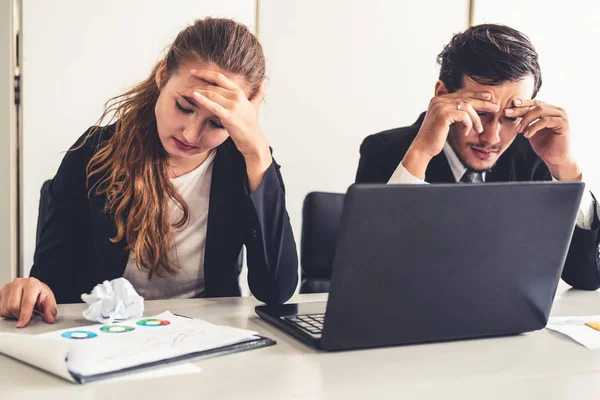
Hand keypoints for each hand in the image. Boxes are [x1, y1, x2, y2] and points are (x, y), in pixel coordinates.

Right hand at [0, 277, 56, 327]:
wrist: (32, 287)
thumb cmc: (39, 293)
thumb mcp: (49, 300)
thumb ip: (50, 310)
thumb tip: (50, 319)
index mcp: (31, 284)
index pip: (26, 302)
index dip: (25, 315)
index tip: (22, 324)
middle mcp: (18, 283)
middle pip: (13, 307)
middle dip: (20, 315)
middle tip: (27, 316)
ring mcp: (7, 287)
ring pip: (4, 309)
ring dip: (13, 315)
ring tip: (21, 311)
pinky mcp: (0, 292)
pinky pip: (0, 309)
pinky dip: (7, 313)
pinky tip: (15, 310)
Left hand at [178, 69, 271, 190]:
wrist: (254, 141)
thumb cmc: (251, 125)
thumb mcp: (255, 106)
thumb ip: (258, 93)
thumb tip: (263, 81)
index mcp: (239, 92)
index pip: (220, 77)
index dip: (205, 73)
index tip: (193, 72)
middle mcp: (236, 96)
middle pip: (212, 86)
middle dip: (195, 85)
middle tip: (182, 86)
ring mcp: (233, 106)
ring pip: (210, 94)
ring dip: (193, 92)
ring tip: (181, 92)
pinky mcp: (229, 116)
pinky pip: (213, 106)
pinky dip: (202, 99)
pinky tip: (193, 96)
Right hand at [403, 91, 498, 178]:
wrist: (423, 148)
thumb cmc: (435, 137)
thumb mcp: (445, 121)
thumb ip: (454, 112)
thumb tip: (471, 108)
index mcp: (438, 99)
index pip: (461, 94)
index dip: (476, 95)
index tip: (489, 97)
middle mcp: (438, 100)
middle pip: (466, 98)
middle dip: (483, 103)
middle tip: (495, 107)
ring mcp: (440, 106)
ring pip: (467, 107)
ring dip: (476, 119)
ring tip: (479, 129)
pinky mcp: (443, 115)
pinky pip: (464, 116)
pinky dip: (468, 124)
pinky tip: (466, 132)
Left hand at [506, 99, 580, 180]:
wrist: (555, 159)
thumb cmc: (543, 145)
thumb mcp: (531, 130)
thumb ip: (525, 121)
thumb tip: (510, 112)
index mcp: (550, 110)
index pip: (534, 103)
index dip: (522, 103)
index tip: (510, 105)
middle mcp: (557, 110)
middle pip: (536, 105)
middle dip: (520, 109)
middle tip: (507, 113)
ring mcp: (561, 116)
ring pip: (539, 111)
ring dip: (526, 120)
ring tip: (518, 130)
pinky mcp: (563, 123)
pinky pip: (545, 121)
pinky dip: (533, 127)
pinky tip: (527, 135)